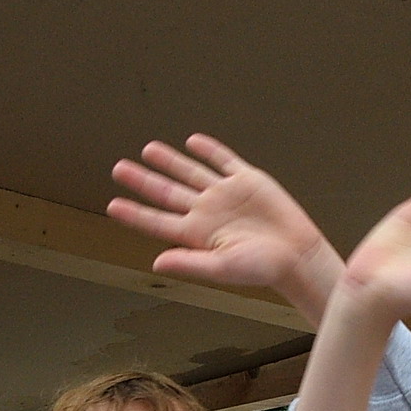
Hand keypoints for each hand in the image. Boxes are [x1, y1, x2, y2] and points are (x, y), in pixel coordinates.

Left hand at [108, 135, 343, 321]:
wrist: (297, 253)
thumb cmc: (262, 267)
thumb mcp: (222, 268)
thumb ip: (189, 262)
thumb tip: (156, 262)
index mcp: (197, 234)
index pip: (158, 221)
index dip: (135, 214)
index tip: (113, 205)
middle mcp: (207, 212)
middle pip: (167, 192)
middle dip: (143, 180)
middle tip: (118, 169)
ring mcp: (226, 194)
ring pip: (190, 172)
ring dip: (169, 161)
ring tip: (148, 150)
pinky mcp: (247, 181)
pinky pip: (224, 160)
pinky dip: (209, 150)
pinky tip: (192, 141)